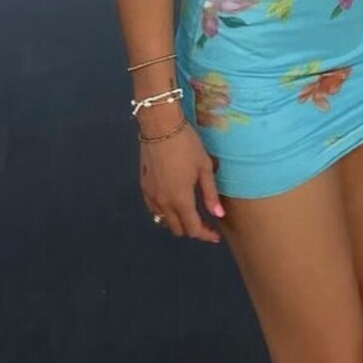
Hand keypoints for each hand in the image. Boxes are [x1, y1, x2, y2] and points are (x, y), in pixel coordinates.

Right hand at [140, 120, 224, 243]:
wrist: (160, 127)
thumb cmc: (187, 144)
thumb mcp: (204, 167)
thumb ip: (210, 194)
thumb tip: (218, 215)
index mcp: (181, 200)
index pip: (193, 228)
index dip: (206, 235)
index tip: (215, 235)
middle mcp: (164, 203)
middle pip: (178, 229)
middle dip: (192, 230)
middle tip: (205, 222)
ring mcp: (151, 196)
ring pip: (164, 221)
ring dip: (178, 222)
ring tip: (190, 213)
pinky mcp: (144, 187)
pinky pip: (154, 210)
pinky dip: (165, 213)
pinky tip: (172, 204)